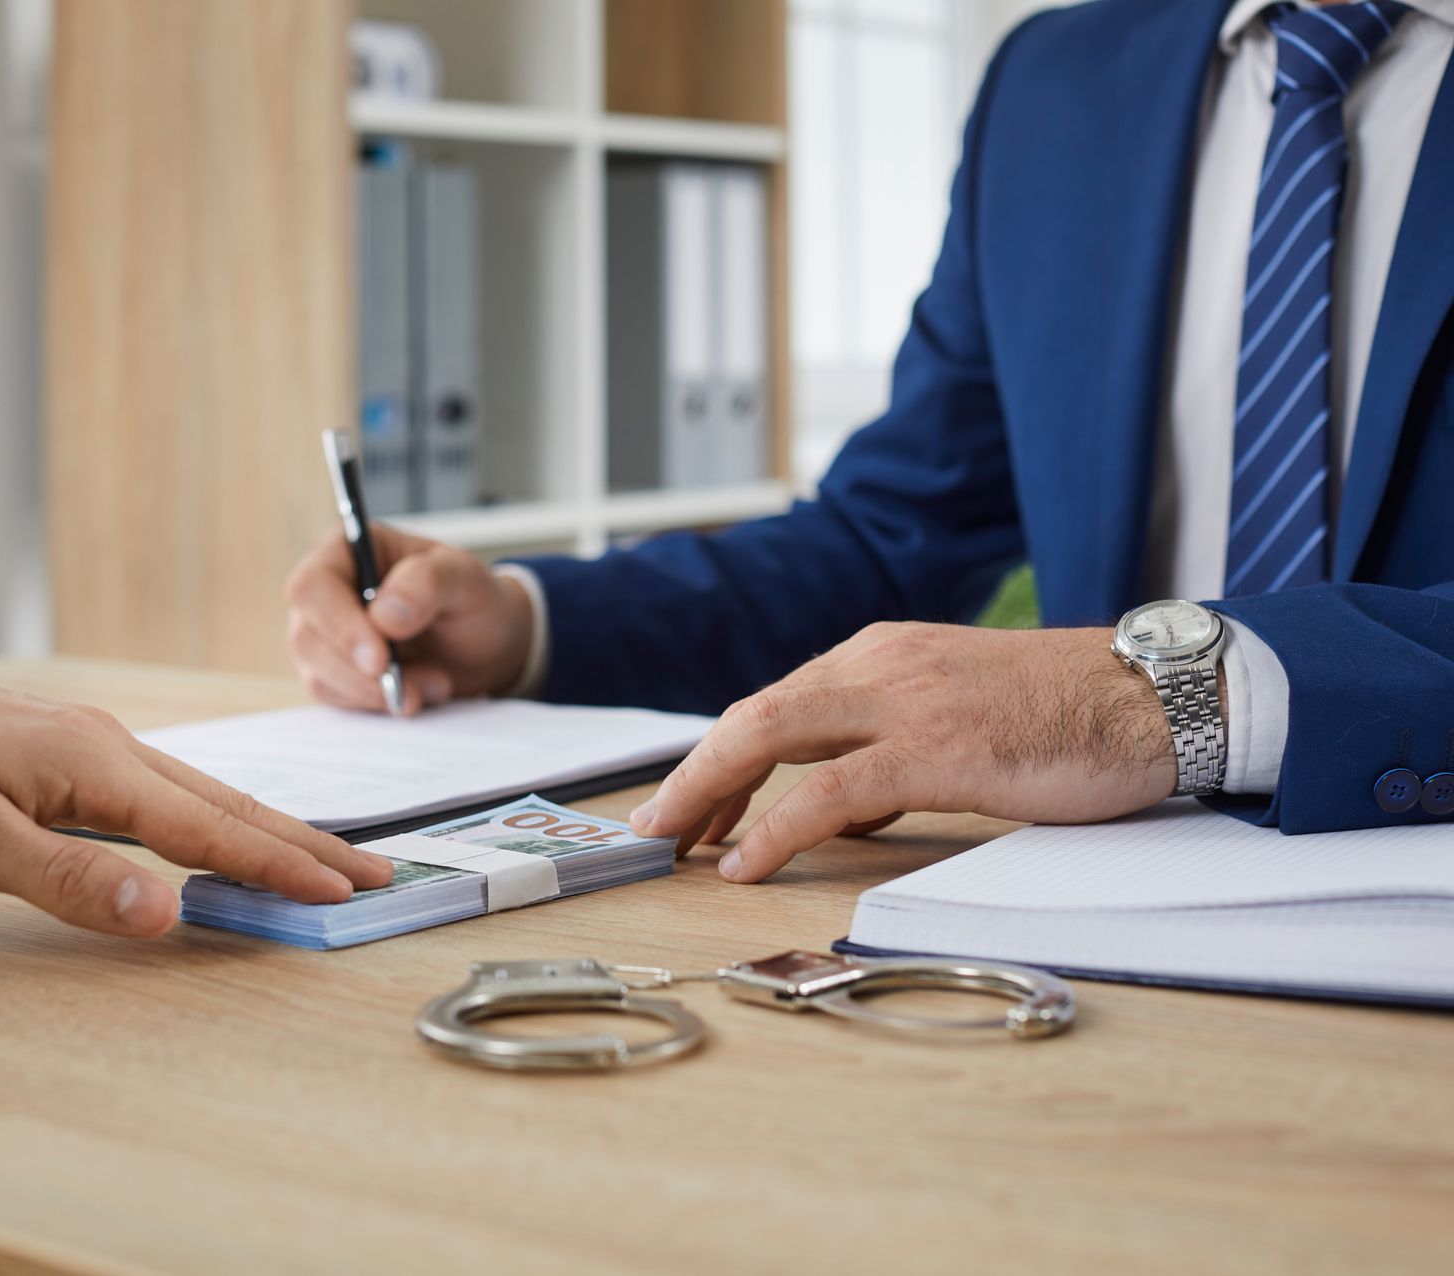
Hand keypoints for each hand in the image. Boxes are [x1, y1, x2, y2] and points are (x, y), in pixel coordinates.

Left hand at [0, 648, 393, 935]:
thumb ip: (72, 879)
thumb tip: (167, 912)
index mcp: (97, 765)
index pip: (210, 827)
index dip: (278, 865)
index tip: (342, 893)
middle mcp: (112, 746)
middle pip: (228, 802)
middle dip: (304, 842)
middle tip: (373, 873)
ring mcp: (95, 745)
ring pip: (202, 792)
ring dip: (267, 828)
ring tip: (320, 856)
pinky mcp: (73, 752)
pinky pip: (169, 788)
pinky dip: (218, 814)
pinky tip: (223, 828)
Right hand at [284, 523, 534, 713]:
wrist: (484, 644)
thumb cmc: (471, 599)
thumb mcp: (465, 579)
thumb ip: (427, 583)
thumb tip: (383, 615)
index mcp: (349, 550)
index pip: (313, 586)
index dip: (339, 625)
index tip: (380, 660)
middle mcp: (326, 591)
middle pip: (307, 636)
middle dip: (360, 672)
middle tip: (416, 689)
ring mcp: (324, 634)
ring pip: (318, 673)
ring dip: (375, 692)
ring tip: (434, 686)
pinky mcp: (332, 671)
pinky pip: (335, 697)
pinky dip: (376, 704)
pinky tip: (418, 694)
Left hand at [629, 623, 1181, 881]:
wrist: (1156, 696)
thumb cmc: (1067, 714)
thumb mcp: (959, 718)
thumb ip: (892, 747)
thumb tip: (845, 807)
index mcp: (882, 654)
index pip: (776, 704)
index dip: (722, 757)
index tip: (691, 802)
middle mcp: (879, 664)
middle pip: (753, 717)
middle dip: (694, 775)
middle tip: (653, 826)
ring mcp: (903, 702)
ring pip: (770, 738)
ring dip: (709, 794)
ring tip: (672, 842)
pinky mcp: (935, 749)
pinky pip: (828, 792)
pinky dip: (774, 829)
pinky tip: (743, 863)